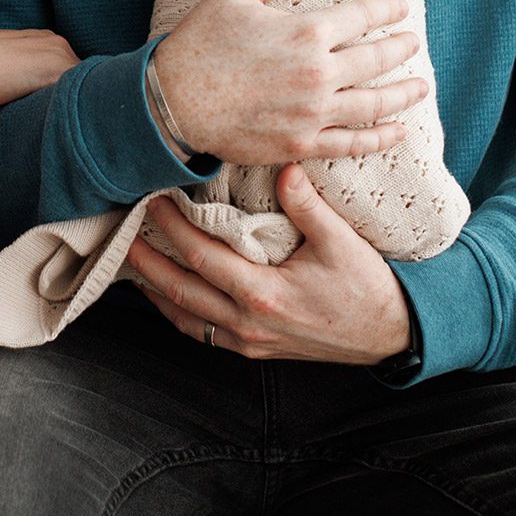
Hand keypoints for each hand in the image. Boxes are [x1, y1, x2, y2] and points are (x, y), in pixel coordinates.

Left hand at [129, 165, 412, 364]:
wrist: (392, 334)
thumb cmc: (368, 287)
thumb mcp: (340, 242)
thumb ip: (306, 205)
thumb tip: (282, 166)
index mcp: (264, 295)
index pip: (202, 258)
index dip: (173, 229)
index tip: (153, 202)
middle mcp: (248, 323)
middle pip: (180, 291)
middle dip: (147, 260)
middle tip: (123, 231)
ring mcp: (249, 341)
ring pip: (185, 318)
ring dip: (156, 289)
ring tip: (133, 261)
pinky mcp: (255, 349)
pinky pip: (203, 333)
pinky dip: (178, 312)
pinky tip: (166, 294)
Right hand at [150, 0, 426, 164]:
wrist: (172, 103)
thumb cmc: (200, 41)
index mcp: (306, 32)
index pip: (362, 16)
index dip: (385, 10)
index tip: (400, 7)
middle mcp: (319, 73)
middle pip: (375, 59)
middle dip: (400, 48)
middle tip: (413, 42)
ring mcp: (314, 113)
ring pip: (374, 103)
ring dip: (403, 94)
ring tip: (421, 87)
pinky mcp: (302, 143)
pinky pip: (352, 143)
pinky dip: (379, 137)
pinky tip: (398, 131)